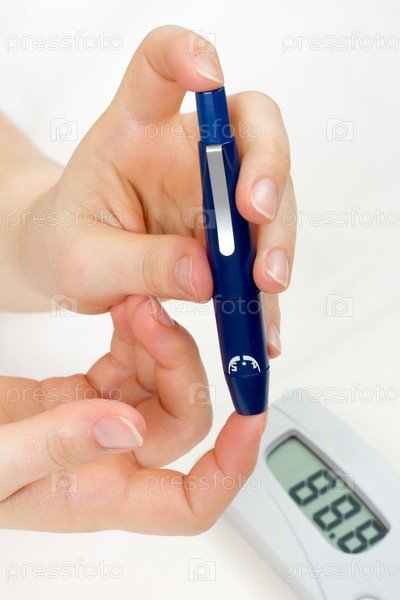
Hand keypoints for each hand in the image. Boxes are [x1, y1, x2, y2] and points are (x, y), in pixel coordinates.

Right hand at [0, 296, 265, 532]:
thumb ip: (56, 447)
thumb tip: (126, 430)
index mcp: (96, 494)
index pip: (190, 504)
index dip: (231, 468)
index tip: (250, 418)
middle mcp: (107, 462)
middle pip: (181, 421)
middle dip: (181, 366)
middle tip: (153, 315)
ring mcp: (96, 424)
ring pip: (160, 386)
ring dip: (160, 342)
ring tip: (135, 302)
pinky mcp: (80, 394)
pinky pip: (129, 364)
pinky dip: (136, 336)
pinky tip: (126, 312)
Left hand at [3, 25, 295, 355]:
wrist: (70, 266)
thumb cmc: (65, 244)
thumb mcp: (83, 260)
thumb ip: (139, 263)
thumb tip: (207, 277)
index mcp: (134, 132)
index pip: (159, 68)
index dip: (187, 54)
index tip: (208, 75)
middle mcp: (185, 153)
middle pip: (250, 130)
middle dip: (265, 169)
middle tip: (256, 217)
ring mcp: (214, 193)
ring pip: (271, 194)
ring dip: (275, 238)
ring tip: (263, 287)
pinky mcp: (229, 234)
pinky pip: (261, 252)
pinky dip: (266, 289)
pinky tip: (264, 323)